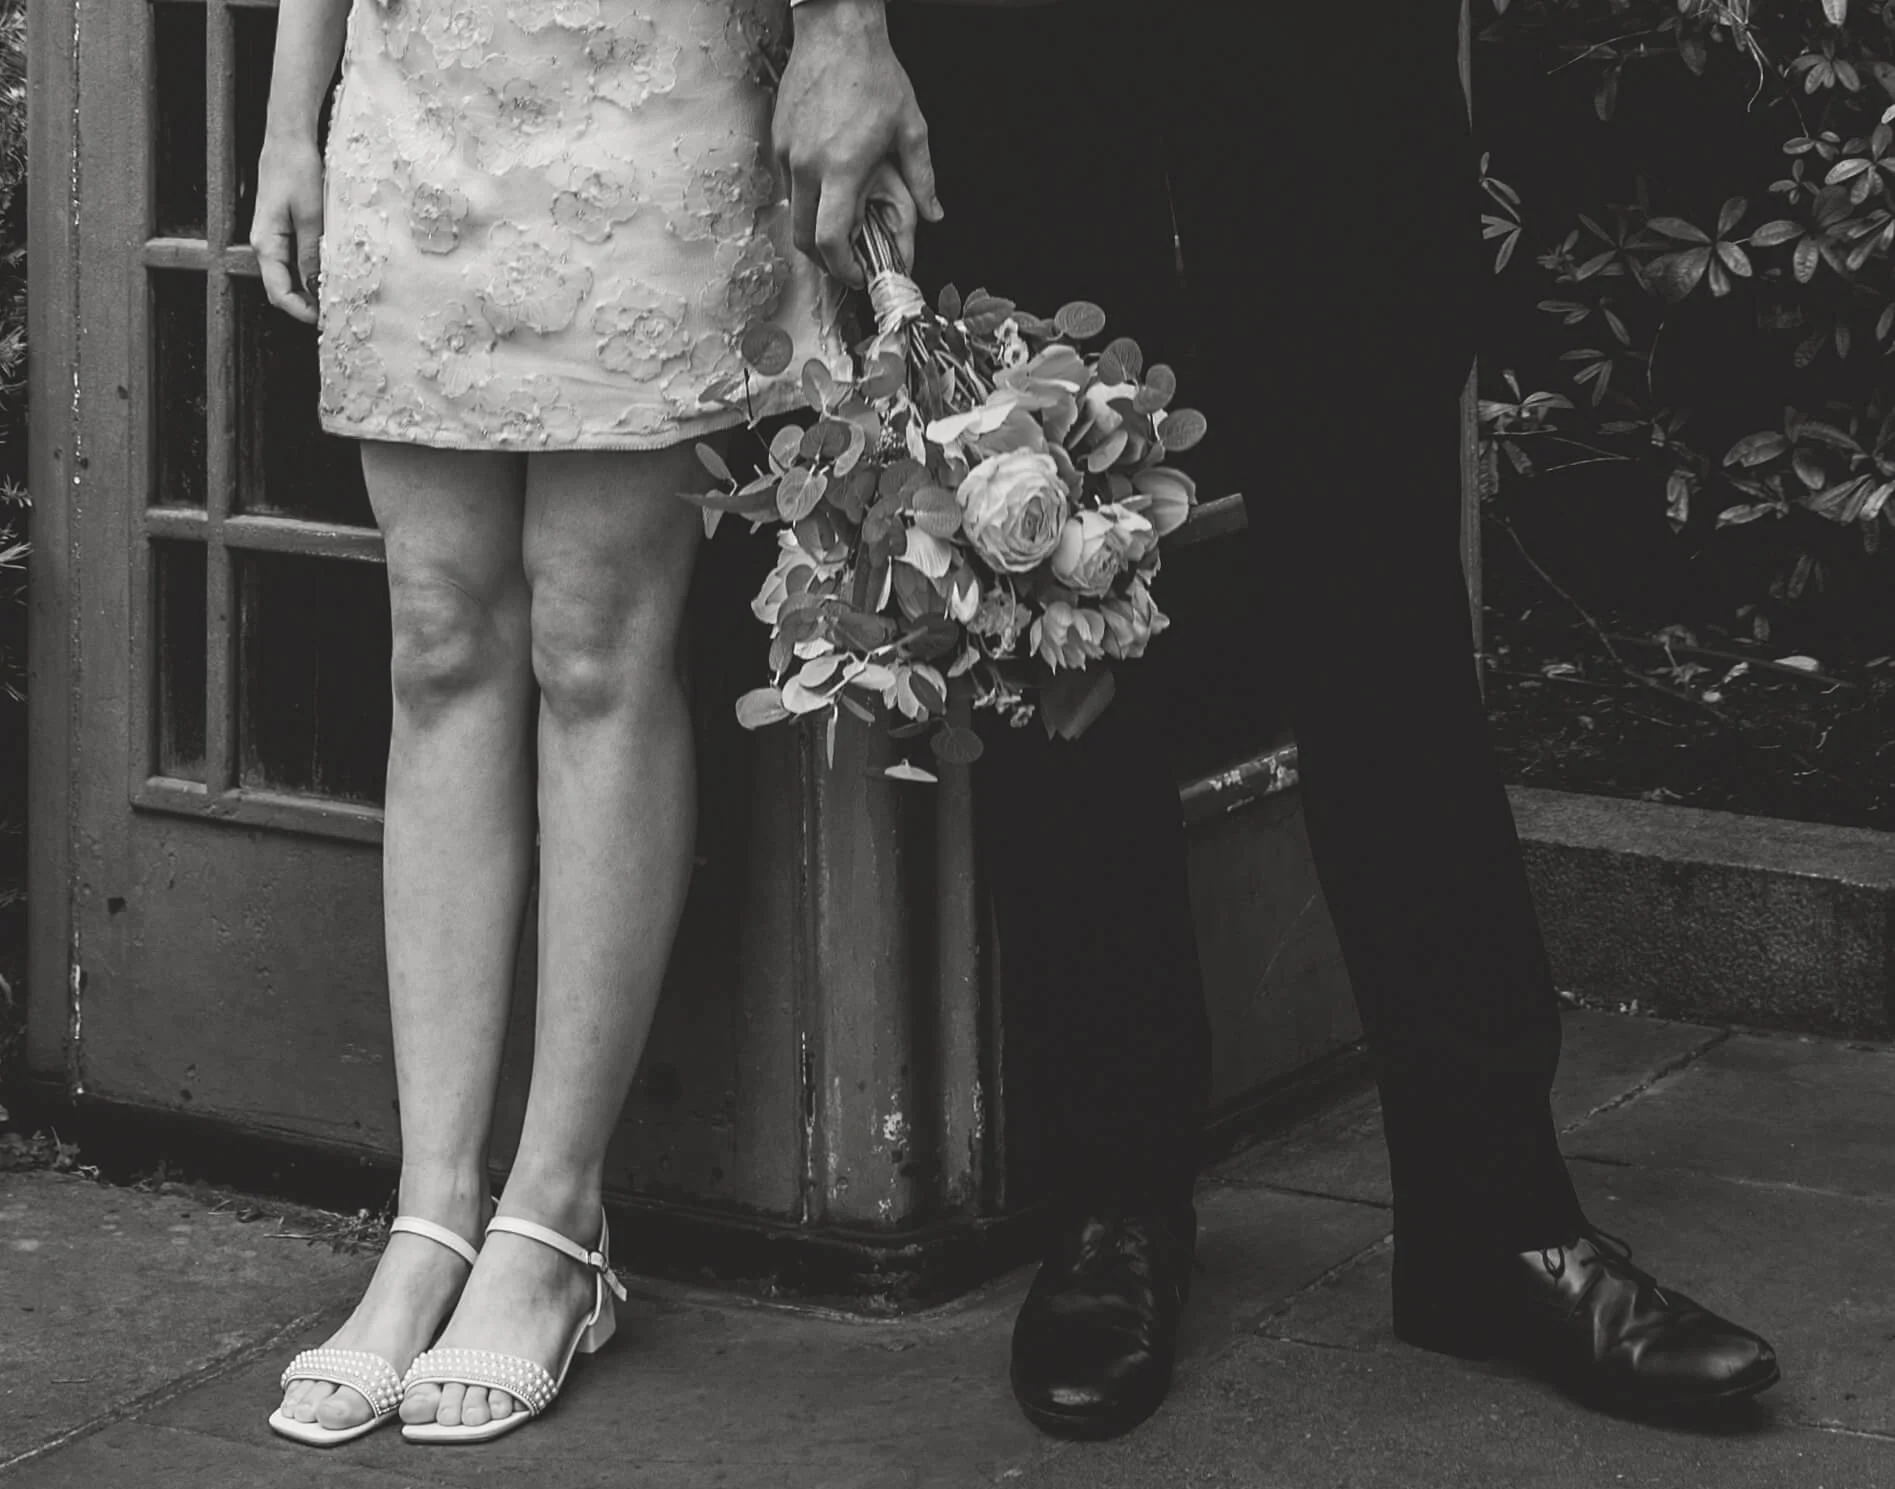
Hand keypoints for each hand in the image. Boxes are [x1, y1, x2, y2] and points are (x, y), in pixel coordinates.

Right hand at [250, 133, 324, 323]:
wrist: (289, 138)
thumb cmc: (297, 170)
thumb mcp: (311, 216)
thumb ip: (312, 254)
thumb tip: (316, 288)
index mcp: (266, 243)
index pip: (277, 292)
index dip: (300, 311)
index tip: (325, 320)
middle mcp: (265, 243)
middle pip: (283, 287)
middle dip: (307, 304)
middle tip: (338, 312)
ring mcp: (274, 236)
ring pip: (291, 274)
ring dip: (312, 288)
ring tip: (339, 294)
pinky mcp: (284, 227)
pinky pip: (296, 258)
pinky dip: (312, 269)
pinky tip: (333, 270)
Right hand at [774, 0, 942, 288]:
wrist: (837, 32)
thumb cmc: (874, 75)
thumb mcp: (910, 129)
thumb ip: (922, 178)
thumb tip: (934, 213)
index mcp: (842, 168)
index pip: (829, 238)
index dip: (841, 266)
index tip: (856, 273)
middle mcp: (808, 165)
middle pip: (803, 237)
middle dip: (823, 259)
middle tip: (846, 261)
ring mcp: (788, 153)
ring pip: (794, 212)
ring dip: (813, 227)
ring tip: (840, 221)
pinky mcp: (778, 140)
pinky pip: (788, 184)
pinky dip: (806, 198)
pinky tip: (828, 187)